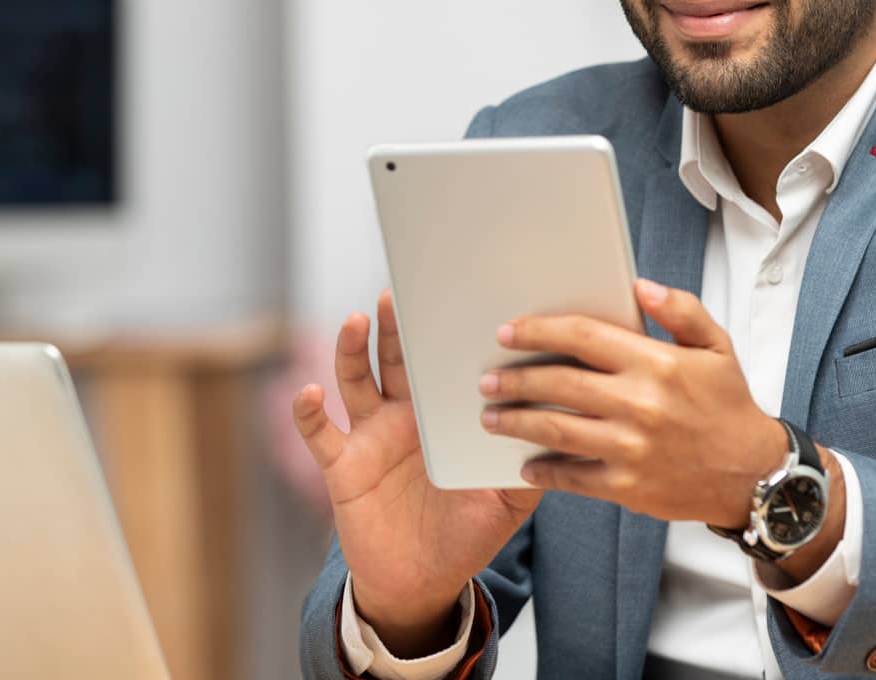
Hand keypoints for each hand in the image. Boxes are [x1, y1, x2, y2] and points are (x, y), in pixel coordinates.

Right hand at [293, 291, 541, 655]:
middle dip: (396, 325)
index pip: (441, 362)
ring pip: (355, 379)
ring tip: (355, 321)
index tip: (453, 298)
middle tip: (399, 293)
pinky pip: (319, 432)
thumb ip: (532, 469)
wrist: (422, 582)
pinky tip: (309, 391)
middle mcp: (403, 416)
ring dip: (350, 349)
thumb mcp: (508, 502)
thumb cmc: (466, 535)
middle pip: (396, 357)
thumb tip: (566, 434)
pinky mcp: (342, 465)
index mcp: (442, 416)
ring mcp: (370, 437)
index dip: (442, 332)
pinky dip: (308, 411)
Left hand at [478, 278, 785, 526]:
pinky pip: (572, 477)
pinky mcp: (627, 486)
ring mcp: (631, 448)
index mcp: (656, 363)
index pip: (582, 336)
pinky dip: (543, 470)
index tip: (508, 333)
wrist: (753, 475)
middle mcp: (639, 404)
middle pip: (559, 383)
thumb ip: (680, 311)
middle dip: (514, 380)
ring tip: (491, 417)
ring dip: (516, 422)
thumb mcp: (716, 347)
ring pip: (556, 430)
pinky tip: (526, 464)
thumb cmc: (730, 406)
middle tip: (488, 380)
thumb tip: (640, 286)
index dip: (538, 331)